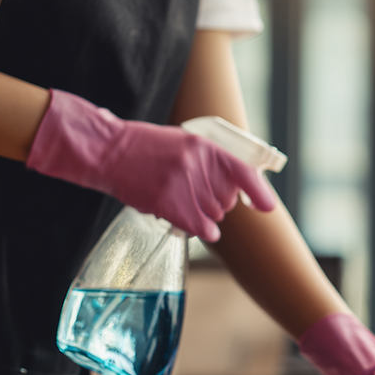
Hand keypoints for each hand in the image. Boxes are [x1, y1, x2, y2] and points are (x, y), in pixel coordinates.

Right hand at [26, 89, 277, 241]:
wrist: (108, 151)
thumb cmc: (145, 149)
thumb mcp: (183, 143)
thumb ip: (209, 162)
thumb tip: (236, 187)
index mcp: (204, 147)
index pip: (242, 172)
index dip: (258, 192)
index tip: (266, 208)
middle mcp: (198, 164)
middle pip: (227, 201)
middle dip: (215, 203)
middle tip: (192, 195)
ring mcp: (183, 184)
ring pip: (214, 215)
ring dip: (202, 216)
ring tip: (180, 202)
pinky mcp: (169, 203)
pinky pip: (201, 227)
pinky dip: (202, 230)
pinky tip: (195, 225)